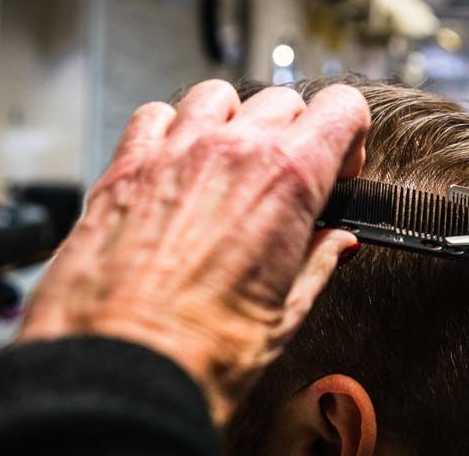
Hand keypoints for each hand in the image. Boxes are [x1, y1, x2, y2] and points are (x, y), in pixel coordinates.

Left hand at [18, 80, 370, 421]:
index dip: (350, 137)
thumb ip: (318, 262)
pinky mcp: (126, 167)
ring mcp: (175, 152)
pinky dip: (171, 129)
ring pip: (218, 96)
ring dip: (233, 121)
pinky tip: (177, 165)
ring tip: (231, 164)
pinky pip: (155, 115)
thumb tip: (336, 243)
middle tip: (288, 179)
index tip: (339, 169)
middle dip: (295, 134)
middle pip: (284, 100)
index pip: (343, 107)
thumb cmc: (203, 351)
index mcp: (288, 178)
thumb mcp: (286, 313)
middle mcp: (234, 150)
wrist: (118, 372)